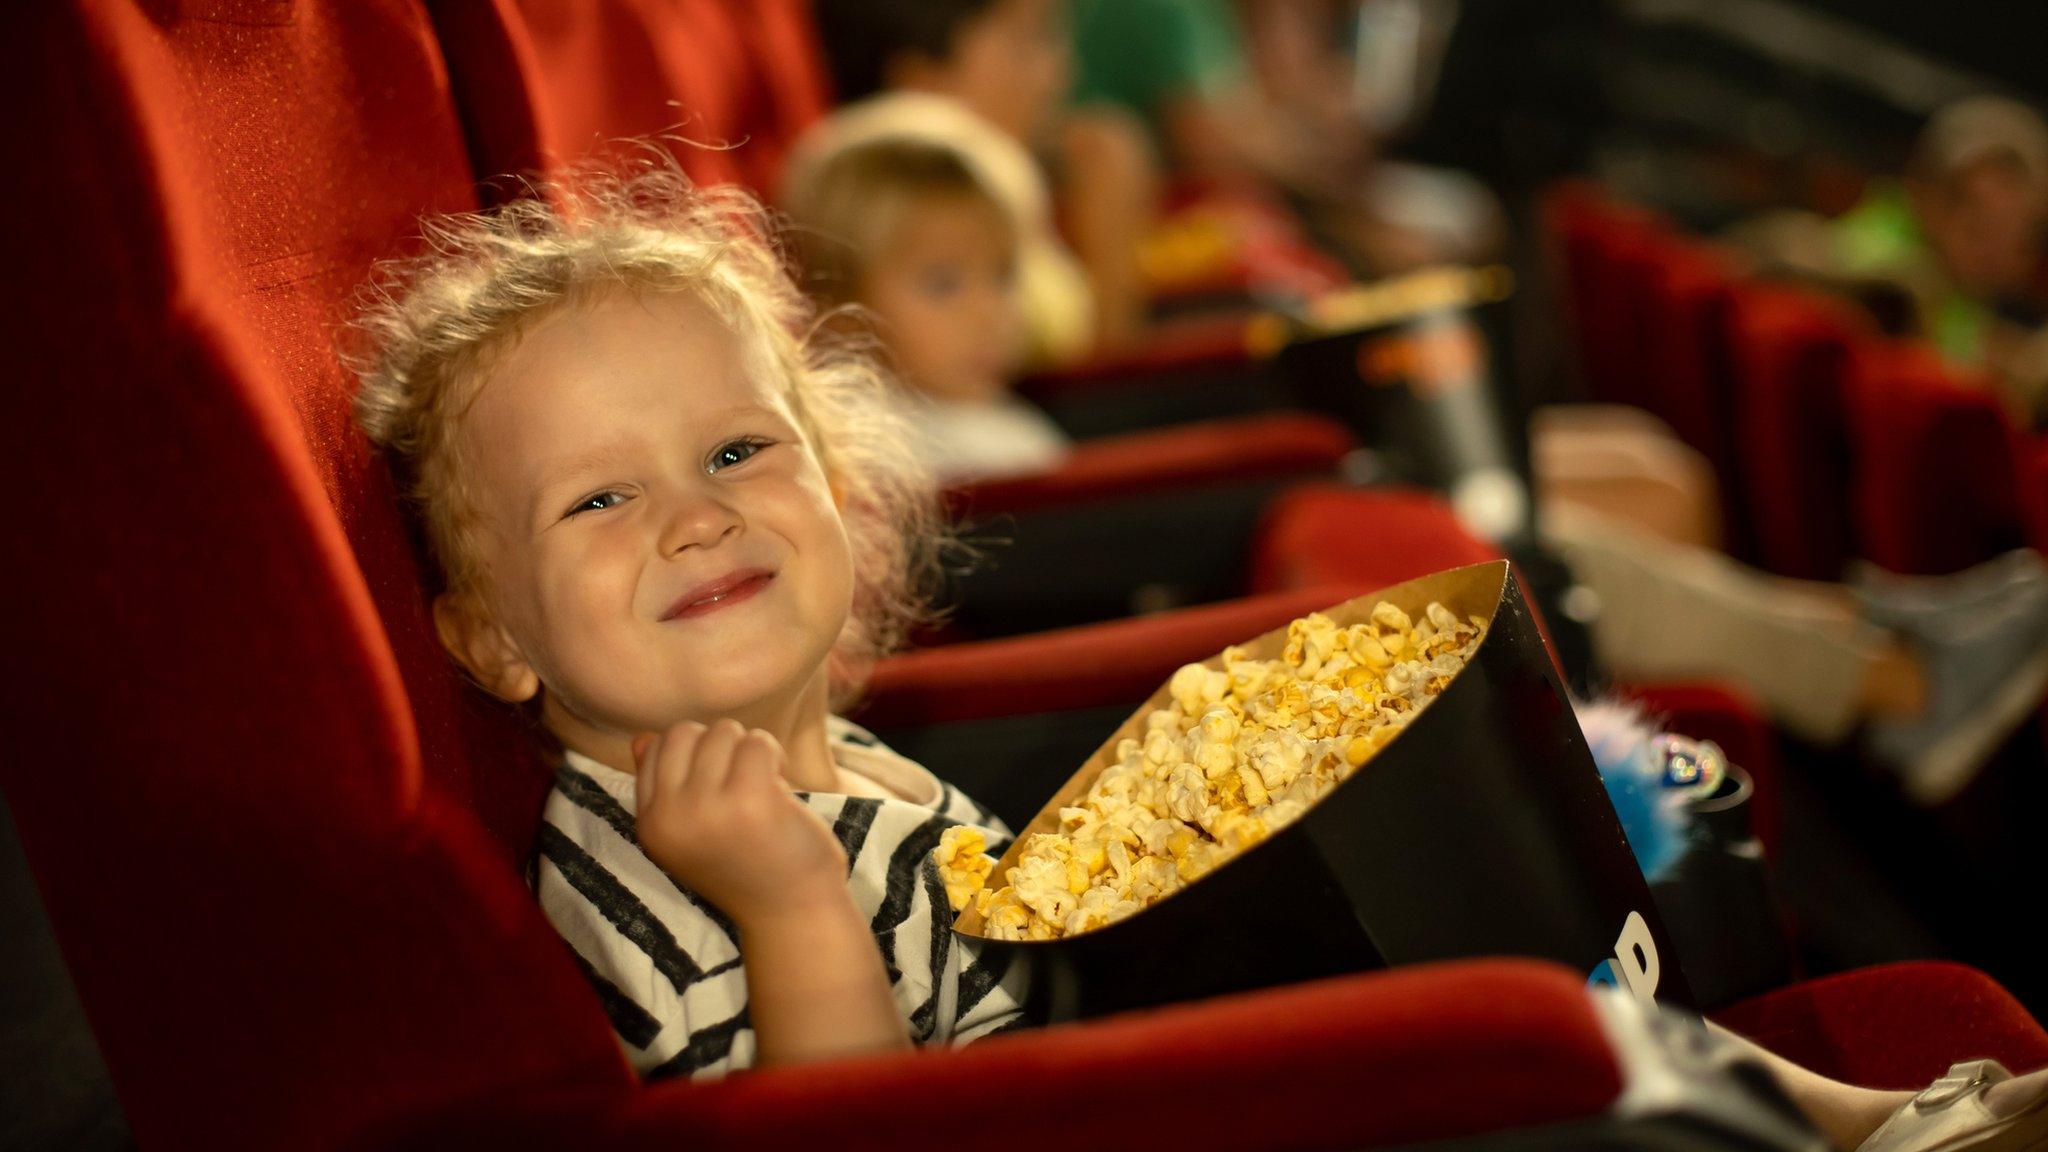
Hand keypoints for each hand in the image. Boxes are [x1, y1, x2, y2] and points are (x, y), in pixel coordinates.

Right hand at [631, 720, 848, 925]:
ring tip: (764, 786)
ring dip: (750, 749)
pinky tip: (782, 785)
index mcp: (650, 826)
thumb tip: (641, 739)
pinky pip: (757, 742)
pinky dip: (775, 754)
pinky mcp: (749, 800)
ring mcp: (707, 809)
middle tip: (744, 779)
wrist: (791, 913)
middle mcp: (670, 818)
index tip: (720, 786)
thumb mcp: (690, 833)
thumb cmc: (747, 865)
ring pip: (722, 732)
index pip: (653, 750)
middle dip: (719, 744)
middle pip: (683, 733)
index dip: (694, 755)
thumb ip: (663, 787)